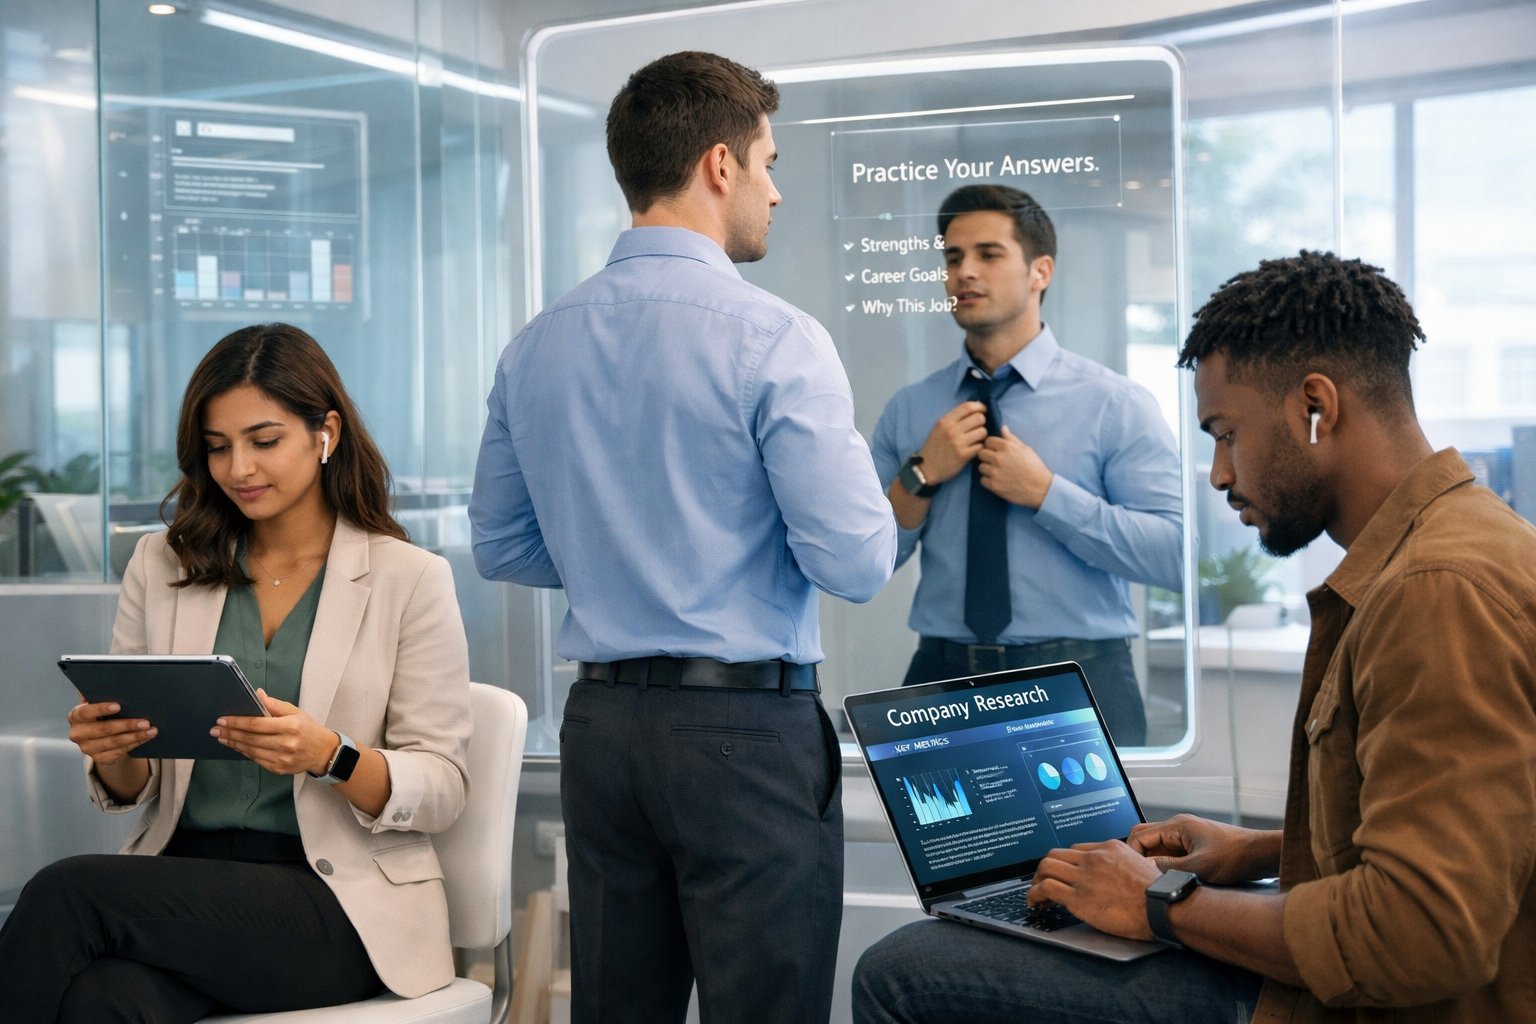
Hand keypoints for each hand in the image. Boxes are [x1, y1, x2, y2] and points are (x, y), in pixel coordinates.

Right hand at [68, 699, 155, 766]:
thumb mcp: (100, 703)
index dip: (100, 709)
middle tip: (146, 722)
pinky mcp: (100, 759)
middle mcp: (78, 733)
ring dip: (135, 736)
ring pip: (114, 742)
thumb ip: (102, 693)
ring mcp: (88, 748)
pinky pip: (120, 751)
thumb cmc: (103, 713)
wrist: (102, 737)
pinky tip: (146, 737)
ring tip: (152, 730)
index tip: (118, 706)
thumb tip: (115, 677)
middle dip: (127, 725)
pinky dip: (135, 743)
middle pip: (103, 729)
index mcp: (76, 716)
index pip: (85, 712)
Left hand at [212, 689, 336, 775]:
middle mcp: (286, 743)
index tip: (223, 719)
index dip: (237, 722)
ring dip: (234, 744)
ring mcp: (282, 758)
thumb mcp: (295, 712)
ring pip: (251, 750)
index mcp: (290, 726)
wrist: (323, 751)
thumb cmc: (308, 729)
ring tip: (222, 738)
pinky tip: (237, 746)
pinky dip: (245, 752)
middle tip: (216, 729)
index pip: (257, 724)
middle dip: (230, 733)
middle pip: (251, 738)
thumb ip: (275, 704)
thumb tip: (257, 694)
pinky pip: (256, 760)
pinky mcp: (279, 768)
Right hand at [916, 402, 988, 484]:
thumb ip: (954, 418)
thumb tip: (975, 409)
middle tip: (978, 428)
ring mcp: (958, 443)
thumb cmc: (934, 446)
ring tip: (976, 439)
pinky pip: (981, 446)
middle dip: (982, 422)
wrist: (927, 468)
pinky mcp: (964, 455)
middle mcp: (951, 430)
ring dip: (982, 436)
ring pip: (983, 432)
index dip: (980, 407)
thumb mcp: (939, 428)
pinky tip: (973, 449)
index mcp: (945, 421)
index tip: (983, 411)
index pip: (968, 407)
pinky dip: (979, 447)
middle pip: (979, 418)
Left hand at [976, 425, 1052, 507]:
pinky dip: (989, 481)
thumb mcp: (1025, 449)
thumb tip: (1002, 428)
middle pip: (981, 453)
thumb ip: (1011, 438)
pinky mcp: (994, 485)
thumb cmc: (1035, 467)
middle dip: (987, 456)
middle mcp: (999, 458)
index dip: (992, 446)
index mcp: (1007, 447)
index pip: (988, 441)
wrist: (1040, 488)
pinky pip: (983, 480)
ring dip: (987, 469)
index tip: (996, 451)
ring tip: (998, 472)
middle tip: (996, 462)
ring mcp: (995, 472)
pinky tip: (998, 480)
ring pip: (981, 467)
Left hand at [1027, 840, 1161, 939]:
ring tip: (1036, 894)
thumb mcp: (1140, 865)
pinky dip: (1034, 894)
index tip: (1063, 874)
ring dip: (1036, 880)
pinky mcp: (1078, 898)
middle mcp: (1093, 858)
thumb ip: (1122, 865)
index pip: (1075, 850)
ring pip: (1046, 867)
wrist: (1163, 905)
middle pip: (1055, 855)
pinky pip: (1046, 888)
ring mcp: (1084, 877)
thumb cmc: (1159, 893)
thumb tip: (1116, 875)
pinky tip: (1035, 902)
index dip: (1065, 863)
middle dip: (1045, 869)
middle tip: (1043, 882)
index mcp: (1109, 848)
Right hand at [1127, 814, 1277, 884]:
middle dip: (1137, 856)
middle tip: (1138, 876)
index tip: (1133, 873)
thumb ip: (1169, 868)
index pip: (1139, 835)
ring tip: (1152, 879)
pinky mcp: (1193, 846)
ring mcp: (1186, 836)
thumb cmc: (1235, 857)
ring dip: (1152, 861)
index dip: (1132, 854)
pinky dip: (1164, 864)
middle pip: (1144, 837)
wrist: (1260, 854)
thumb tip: (1144, 870)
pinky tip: (1167, 878)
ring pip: (1157, 846)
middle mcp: (1178, 827)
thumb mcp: (1199, 867)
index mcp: (1176, 826)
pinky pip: (1169, 852)